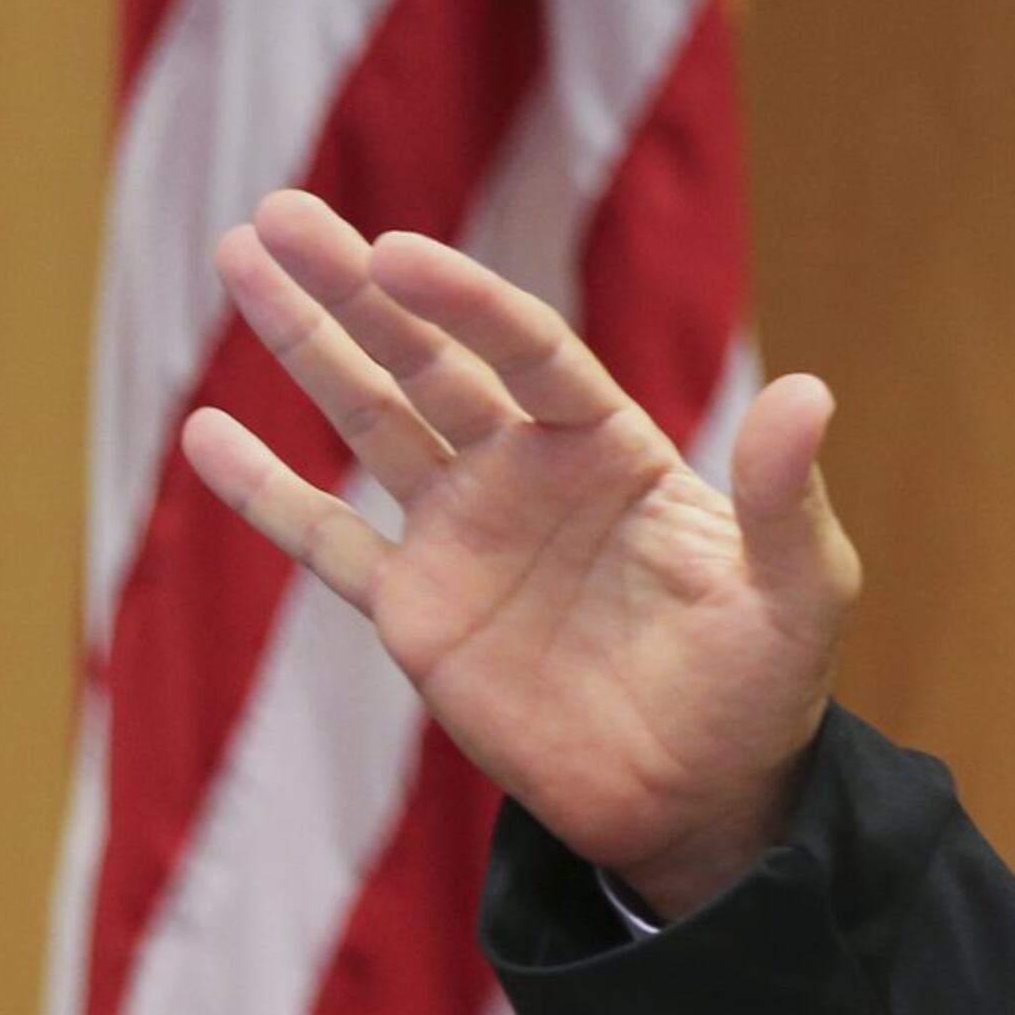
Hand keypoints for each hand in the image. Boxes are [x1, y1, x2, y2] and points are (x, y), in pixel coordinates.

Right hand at [179, 191, 860, 916]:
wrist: (701, 799)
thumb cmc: (763, 685)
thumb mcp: (798, 588)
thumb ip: (785, 495)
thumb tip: (809, 392)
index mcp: (614, 448)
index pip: (528, 350)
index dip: (463, 302)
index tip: (393, 252)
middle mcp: (530, 473)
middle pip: (430, 359)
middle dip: (356, 288)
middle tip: (280, 214)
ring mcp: (466, 536)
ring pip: (371, 421)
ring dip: (308, 345)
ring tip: (241, 259)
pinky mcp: (419, 613)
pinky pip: (329, 542)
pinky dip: (267, 493)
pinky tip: (205, 432)